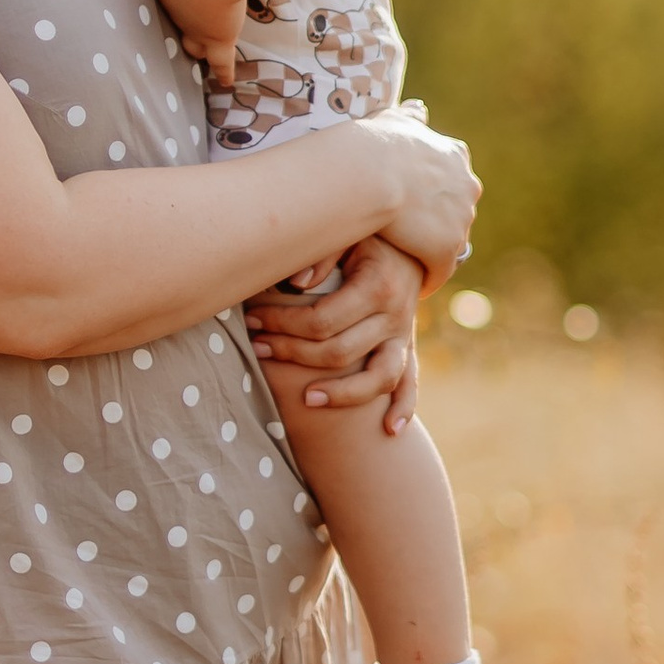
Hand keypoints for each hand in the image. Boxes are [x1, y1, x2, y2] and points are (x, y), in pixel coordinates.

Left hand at [147, 0, 244, 88]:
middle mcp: (177, 16)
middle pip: (175, 27)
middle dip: (177, 28)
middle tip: (178, 32)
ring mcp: (198, 30)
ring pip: (195, 46)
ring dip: (197, 48)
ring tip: (197, 54)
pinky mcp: (220, 39)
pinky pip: (221, 63)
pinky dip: (224, 72)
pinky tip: (225, 82)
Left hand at [244, 238, 425, 433]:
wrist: (412, 242)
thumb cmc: (367, 236)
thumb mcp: (348, 233)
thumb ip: (322, 252)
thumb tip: (296, 283)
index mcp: (378, 286)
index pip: (321, 319)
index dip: (282, 324)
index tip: (252, 319)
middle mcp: (396, 315)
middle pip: (339, 351)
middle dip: (292, 353)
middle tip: (257, 348)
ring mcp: (404, 335)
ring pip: (379, 377)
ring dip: (343, 393)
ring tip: (307, 399)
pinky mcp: (408, 346)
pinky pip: (410, 383)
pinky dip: (403, 408)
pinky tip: (390, 430)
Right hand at [369, 107, 478, 295]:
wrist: (370, 173)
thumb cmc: (373, 144)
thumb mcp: (394, 120)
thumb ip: (409, 119)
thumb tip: (418, 110)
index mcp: (455, 157)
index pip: (452, 182)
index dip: (432, 196)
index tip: (415, 207)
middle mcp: (466, 187)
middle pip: (455, 213)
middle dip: (437, 225)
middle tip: (409, 237)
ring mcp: (459, 220)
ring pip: (449, 243)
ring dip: (431, 252)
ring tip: (408, 263)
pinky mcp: (446, 250)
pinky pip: (439, 272)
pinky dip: (427, 278)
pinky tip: (410, 286)